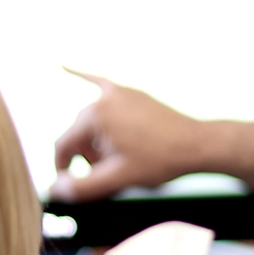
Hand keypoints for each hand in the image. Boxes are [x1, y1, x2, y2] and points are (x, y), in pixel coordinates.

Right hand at [50, 71, 202, 201]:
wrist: (197, 144)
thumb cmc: (161, 161)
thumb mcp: (119, 178)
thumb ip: (83, 187)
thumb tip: (55, 189)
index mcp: (96, 116)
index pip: (63, 145)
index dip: (63, 168)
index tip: (70, 186)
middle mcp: (104, 98)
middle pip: (78, 133)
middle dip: (86, 156)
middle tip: (108, 175)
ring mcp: (120, 93)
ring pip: (92, 120)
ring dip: (96, 141)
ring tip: (118, 159)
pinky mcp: (132, 94)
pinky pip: (102, 84)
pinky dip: (83, 77)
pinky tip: (64, 65)